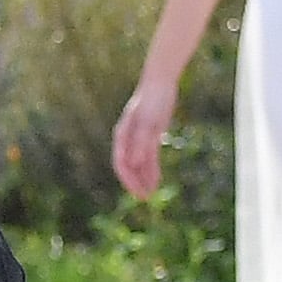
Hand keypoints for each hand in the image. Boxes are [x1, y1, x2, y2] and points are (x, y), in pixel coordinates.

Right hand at [108, 76, 174, 198]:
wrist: (160, 83)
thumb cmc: (152, 100)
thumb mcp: (148, 122)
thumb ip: (141, 142)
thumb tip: (133, 163)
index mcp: (122, 135)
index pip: (121, 163)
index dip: (128, 180)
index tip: (136, 193)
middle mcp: (128, 139)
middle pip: (128, 166)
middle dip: (135, 183)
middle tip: (144, 198)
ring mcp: (139, 138)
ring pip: (139, 164)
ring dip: (143, 179)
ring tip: (151, 194)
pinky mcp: (151, 136)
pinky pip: (149, 157)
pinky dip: (152, 170)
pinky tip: (156, 180)